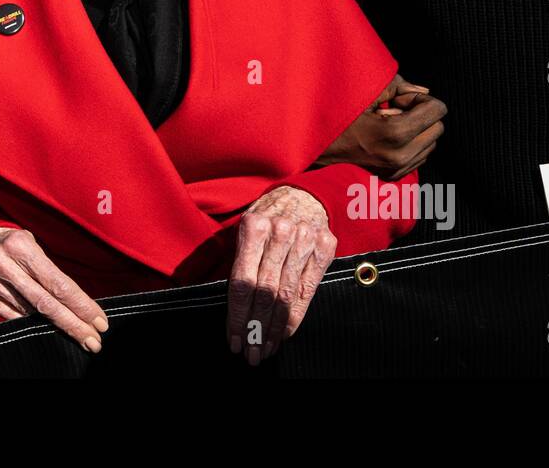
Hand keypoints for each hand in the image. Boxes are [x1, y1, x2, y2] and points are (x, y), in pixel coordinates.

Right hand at [0, 227, 108, 351]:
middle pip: (45, 304)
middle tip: (94, 341)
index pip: (58, 283)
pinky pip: (14, 318)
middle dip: (73, 325)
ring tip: (79, 336)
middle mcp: (3, 265)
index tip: (99, 321)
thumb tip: (79, 304)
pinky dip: (33, 323)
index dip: (81, 305)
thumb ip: (52, 272)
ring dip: (56, 327)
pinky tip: (48, 327)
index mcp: (21, 247)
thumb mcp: (35, 245)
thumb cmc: (17, 245)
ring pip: (30, 314)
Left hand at [228, 185, 334, 364]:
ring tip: (267, 349)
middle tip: (251, 353)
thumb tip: (224, 303)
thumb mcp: (244, 229)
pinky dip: (296, 316)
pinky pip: (308, 290)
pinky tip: (286, 333)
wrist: (302, 195)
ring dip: (276, 328)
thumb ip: (235, 260)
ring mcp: (305, 238)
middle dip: (256, 328)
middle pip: (265, 292)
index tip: (234, 340)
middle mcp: (280, 231)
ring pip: (287, 295)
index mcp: (253, 226)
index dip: (237, 316)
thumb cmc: (267, 218)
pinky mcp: (325, 245)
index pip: (242, 282)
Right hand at [323, 74, 445, 179]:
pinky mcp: (393, 176)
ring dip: (416, 131)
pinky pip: (419, 156)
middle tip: (392, 111)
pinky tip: (386, 139)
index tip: (396, 101)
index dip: (418, 99)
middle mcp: (401, 156)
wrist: (315, 149)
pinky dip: (410, 144)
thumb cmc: (337, 117)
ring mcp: (397, 169)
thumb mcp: (365, 94)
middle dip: (420, 115)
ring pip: (431, 143)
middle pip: (438, 127)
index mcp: (395, 133)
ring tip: (387, 126)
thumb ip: (398, 86)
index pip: (437, 110)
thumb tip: (424, 93)